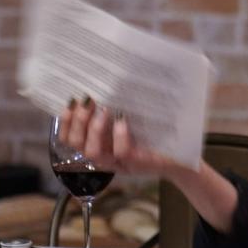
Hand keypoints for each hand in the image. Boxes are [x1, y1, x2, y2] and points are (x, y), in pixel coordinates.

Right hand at [60, 96, 238, 233]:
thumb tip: (103, 84)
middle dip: (78, 122)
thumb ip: (116, 109)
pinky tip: (122, 121)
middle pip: (76, 145)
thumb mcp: (132, 120)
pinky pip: (121, 153)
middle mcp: (105, 157)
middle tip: (89, 102)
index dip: (65, 122)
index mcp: (99, 145)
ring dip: (95, 129)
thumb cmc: (155, 135)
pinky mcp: (136, 164)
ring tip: (104, 111)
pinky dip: (119, 136)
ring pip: (94, 152)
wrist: (182, 155)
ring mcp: (119, 163)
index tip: (70, 102)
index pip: (68, 139)